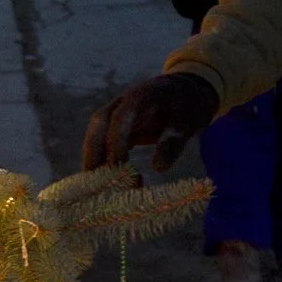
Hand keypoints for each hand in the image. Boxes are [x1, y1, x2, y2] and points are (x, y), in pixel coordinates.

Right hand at [82, 72, 218, 173]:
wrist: (185, 91)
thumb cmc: (187, 105)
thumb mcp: (188, 121)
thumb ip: (173, 140)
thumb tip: (158, 168)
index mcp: (139, 97)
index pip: (119, 119)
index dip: (115, 143)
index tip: (119, 168)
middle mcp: (121, 104)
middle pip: (98, 126)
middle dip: (94, 154)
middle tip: (95, 184)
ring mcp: (116, 116)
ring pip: (97, 136)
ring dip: (97, 161)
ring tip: (105, 190)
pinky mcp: (117, 129)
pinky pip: (106, 145)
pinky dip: (107, 163)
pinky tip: (118, 185)